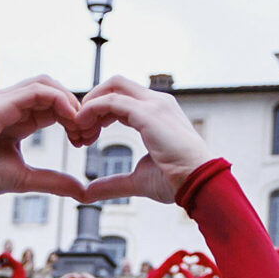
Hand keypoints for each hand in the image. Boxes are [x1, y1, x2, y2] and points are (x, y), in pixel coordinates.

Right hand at [0, 76, 87, 200]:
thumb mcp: (24, 178)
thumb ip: (53, 181)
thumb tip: (82, 191)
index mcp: (18, 119)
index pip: (54, 107)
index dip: (75, 119)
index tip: (85, 141)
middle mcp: (12, 106)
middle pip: (54, 92)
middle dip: (77, 109)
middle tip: (88, 134)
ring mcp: (5, 101)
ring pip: (48, 84)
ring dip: (70, 101)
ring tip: (80, 126)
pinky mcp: (0, 103)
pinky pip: (38, 90)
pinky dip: (60, 100)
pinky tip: (70, 119)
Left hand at [71, 76, 218, 204]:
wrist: (199, 183)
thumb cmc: (177, 181)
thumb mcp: (138, 178)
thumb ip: (112, 183)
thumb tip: (87, 193)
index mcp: (159, 113)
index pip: (122, 97)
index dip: (100, 112)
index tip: (88, 134)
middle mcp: (158, 102)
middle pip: (115, 84)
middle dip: (92, 101)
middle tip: (80, 128)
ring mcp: (154, 104)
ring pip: (111, 87)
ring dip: (89, 105)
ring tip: (79, 130)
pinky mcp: (148, 113)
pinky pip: (110, 101)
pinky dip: (92, 110)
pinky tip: (83, 127)